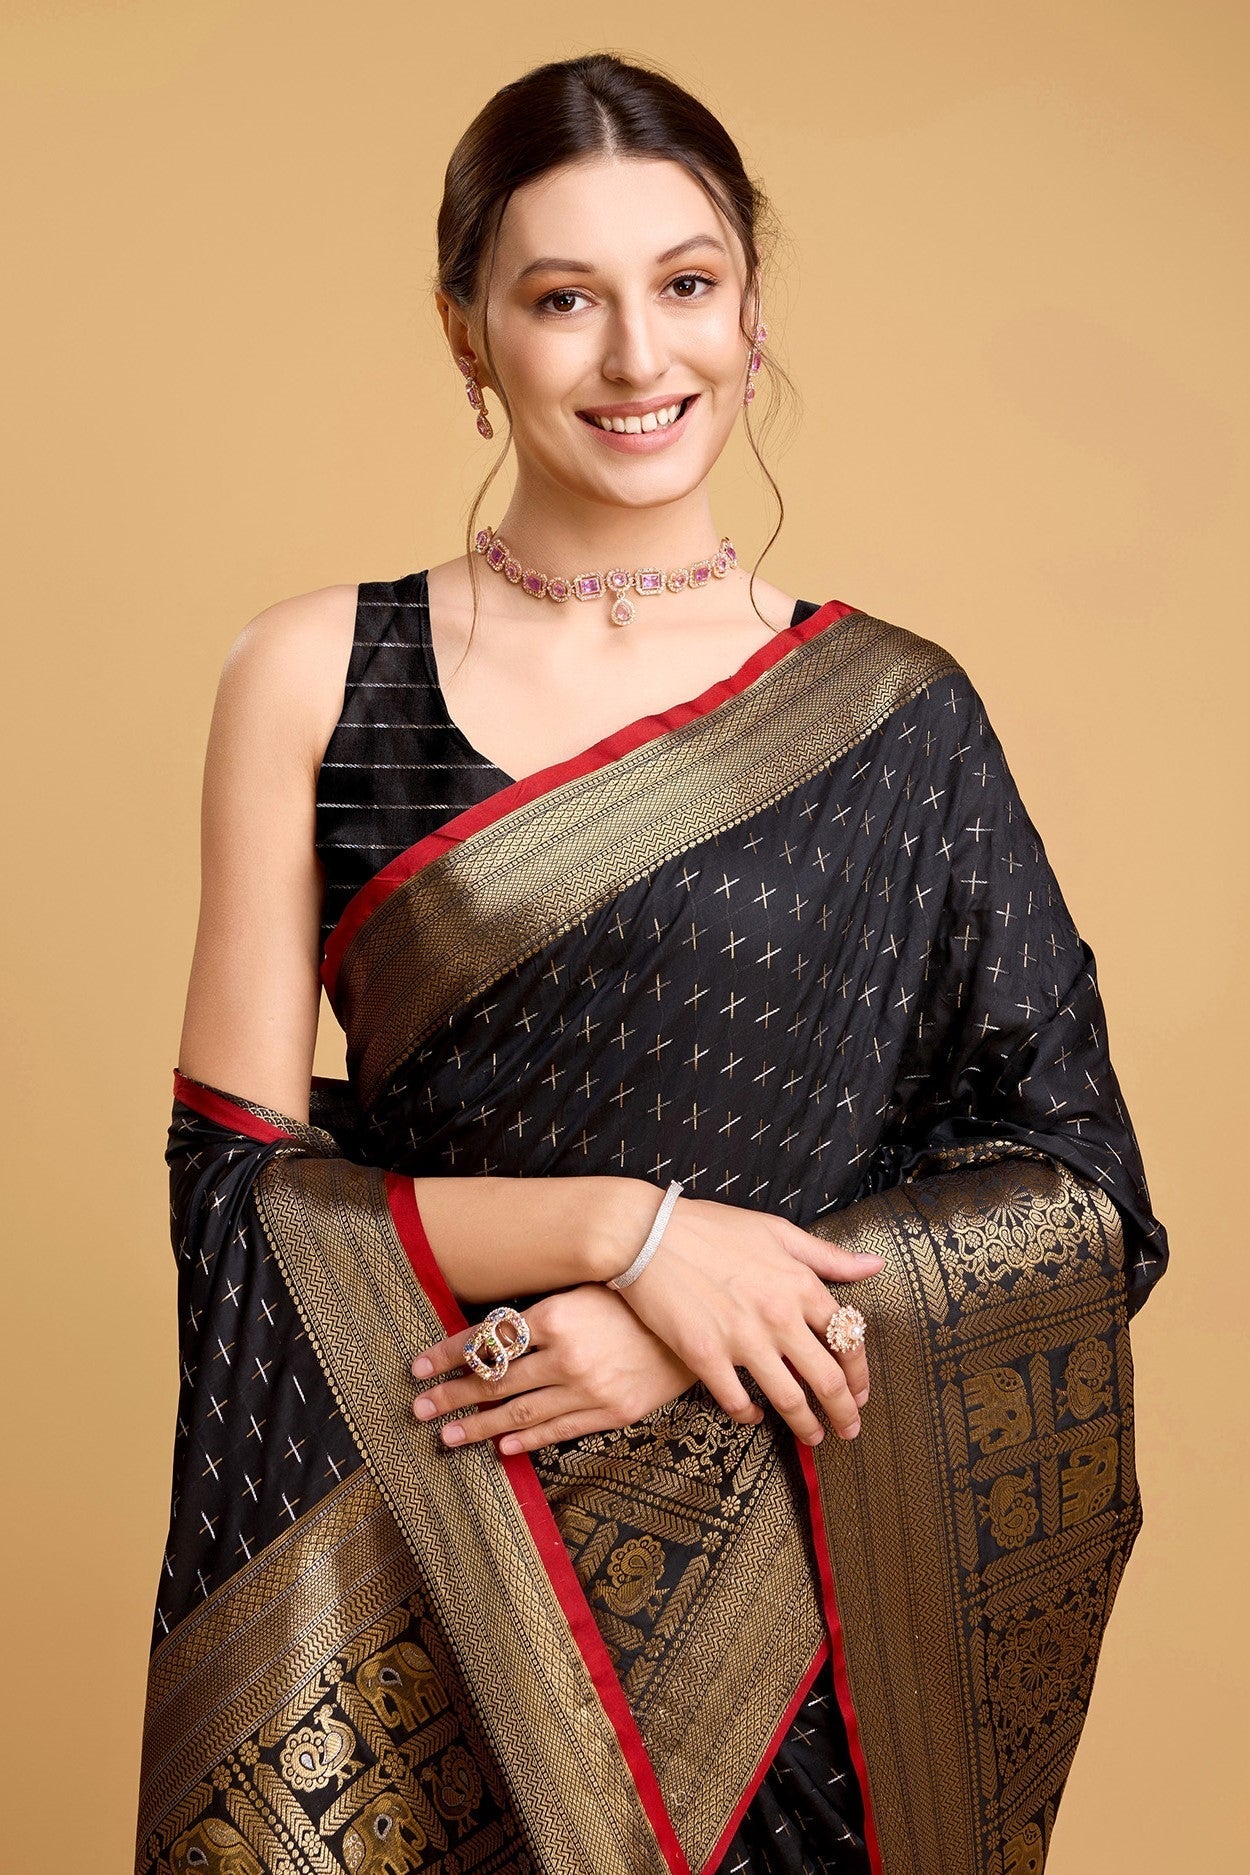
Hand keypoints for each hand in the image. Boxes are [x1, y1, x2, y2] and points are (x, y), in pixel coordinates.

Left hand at [408, 1283, 737, 1454]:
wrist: (702, 1323)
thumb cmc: (639, 1299)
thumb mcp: (585, 1291)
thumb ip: (542, 1313)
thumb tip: (491, 1334)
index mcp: (557, 1315)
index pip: (487, 1339)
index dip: (447, 1354)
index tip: (418, 1367)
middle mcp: (567, 1354)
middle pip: (495, 1380)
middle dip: (452, 1396)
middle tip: (419, 1409)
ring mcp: (590, 1388)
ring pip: (519, 1412)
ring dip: (478, 1426)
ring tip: (447, 1436)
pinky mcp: (612, 1411)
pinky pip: (559, 1430)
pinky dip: (526, 1440)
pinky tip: (501, 1446)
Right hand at [611, 1189, 883, 1444]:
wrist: (647, 1233)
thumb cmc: (710, 1227)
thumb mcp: (777, 1231)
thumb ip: (828, 1255)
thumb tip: (874, 1265)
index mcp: (800, 1284)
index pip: (847, 1339)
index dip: (859, 1374)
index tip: (860, 1392)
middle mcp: (778, 1315)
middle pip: (827, 1380)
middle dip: (844, 1412)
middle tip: (849, 1431)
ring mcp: (742, 1339)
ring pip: (789, 1399)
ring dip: (806, 1425)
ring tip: (813, 1437)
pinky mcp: (705, 1356)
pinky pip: (736, 1401)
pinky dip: (750, 1416)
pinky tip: (754, 1416)